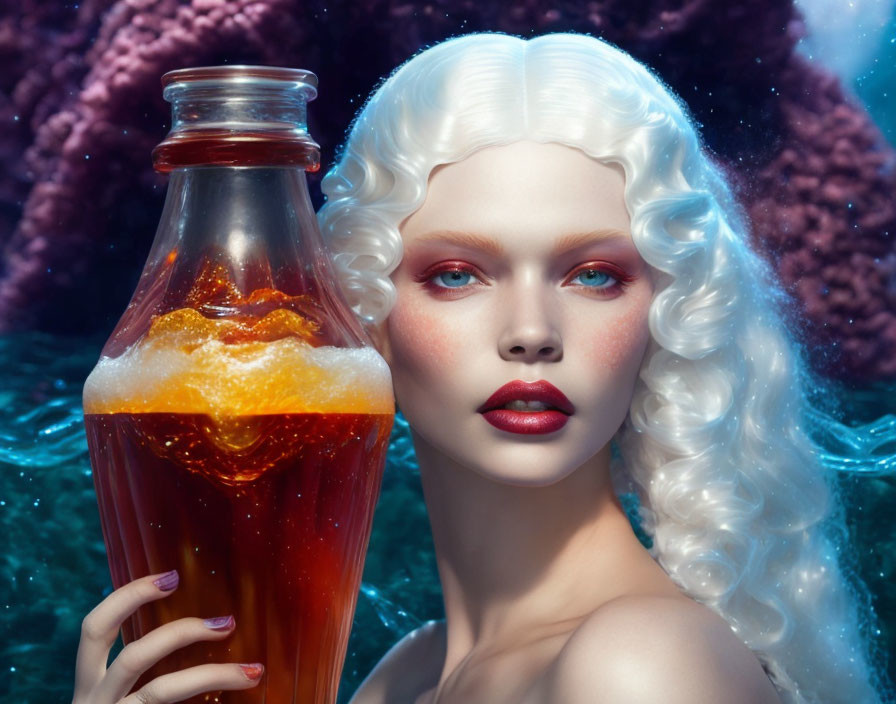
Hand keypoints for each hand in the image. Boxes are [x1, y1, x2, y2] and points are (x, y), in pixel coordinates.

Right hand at [72, 570, 263, 702]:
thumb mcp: (119, 696)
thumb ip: (145, 670)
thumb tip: (207, 625)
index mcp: (89, 685)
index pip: (95, 629)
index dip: (128, 596)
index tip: (172, 575)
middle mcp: (94, 703)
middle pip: (131, 656)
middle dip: (181, 632)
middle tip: (227, 620)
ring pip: (161, 692)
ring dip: (212, 674)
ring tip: (251, 669)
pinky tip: (240, 694)